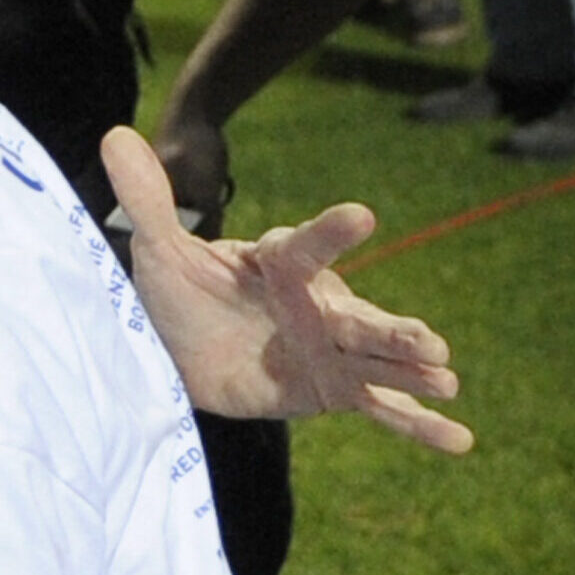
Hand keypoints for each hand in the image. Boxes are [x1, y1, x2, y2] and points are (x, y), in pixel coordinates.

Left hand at [101, 127, 472, 453]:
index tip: (359, 216)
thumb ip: (148, 201)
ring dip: (413, 373)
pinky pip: (380, 408)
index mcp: (280, 266)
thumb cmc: (181, 292)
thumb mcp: (160, 251)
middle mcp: (317, 305)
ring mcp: (332, 349)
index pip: (303, 248)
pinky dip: (418, 425)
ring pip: (377, 361)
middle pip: (357, 317)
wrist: (184, 348)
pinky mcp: (334, 388)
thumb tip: (115, 135)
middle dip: (392, 330)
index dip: (329, 233)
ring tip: (448, 382)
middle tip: (428, 341)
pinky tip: (459, 439)